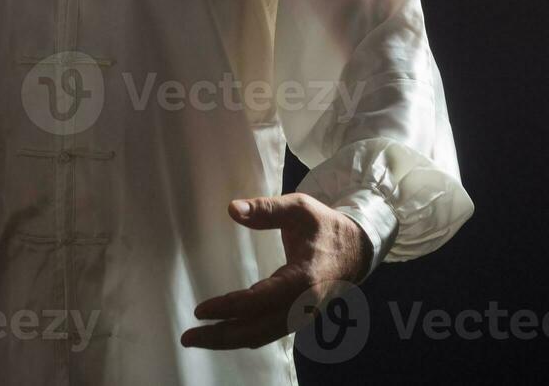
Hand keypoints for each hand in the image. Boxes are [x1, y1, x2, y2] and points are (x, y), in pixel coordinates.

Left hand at [180, 193, 372, 349]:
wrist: (359, 249)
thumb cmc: (326, 226)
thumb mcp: (300, 208)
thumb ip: (266, 209)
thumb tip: (232, 209)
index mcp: (303, 279)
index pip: (260, 301)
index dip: (230, 308)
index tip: (202, 310)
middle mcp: (303, 305)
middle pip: (257, 330)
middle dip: (221, 336)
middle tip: (189, 336)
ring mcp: (302, 315)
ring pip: (262, 335)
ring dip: (229, 339)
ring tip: (198, 338)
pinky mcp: (299, 317)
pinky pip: (268, 332)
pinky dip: (244, 335)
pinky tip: (223, 332)